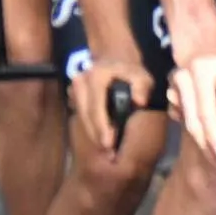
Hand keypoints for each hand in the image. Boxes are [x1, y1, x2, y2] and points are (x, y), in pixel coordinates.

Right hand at [68, 48, 153, 164]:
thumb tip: (140, 101)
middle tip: (110, 154)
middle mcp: (81, 82)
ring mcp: (74, 89)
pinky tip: (101, 140)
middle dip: (97, 136)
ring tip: (107, 152)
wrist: (116, 60)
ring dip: (93, 135)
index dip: (102, 127)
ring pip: (82, 118)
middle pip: (86, 116)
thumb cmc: (131, 71)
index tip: (109, 144)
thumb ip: (142, 87)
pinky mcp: (73, 96)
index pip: (96, 107)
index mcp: (96, 77)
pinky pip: (81, 116)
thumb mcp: (142, 76)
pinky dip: (91, 128)